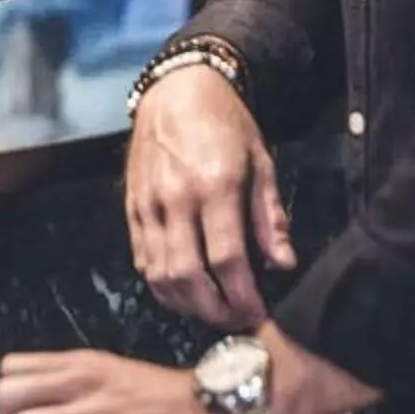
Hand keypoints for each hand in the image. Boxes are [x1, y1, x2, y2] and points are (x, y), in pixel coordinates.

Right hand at [125, 63, 290, 328]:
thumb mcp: (261, 163)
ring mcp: (148, 204)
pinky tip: (183, 292)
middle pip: (189, 275)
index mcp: (215, 186)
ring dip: (186, 304)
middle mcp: (176, 198)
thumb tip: (283, 264)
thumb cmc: (226, 126)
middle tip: (234, 321)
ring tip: (210, 312)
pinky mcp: (132, 208)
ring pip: (160, 274)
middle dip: (213, 309)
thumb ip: (269, 217)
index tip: (257, 313)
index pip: (227, 259)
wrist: (177, 91)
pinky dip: (161, 285)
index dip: (243, 296)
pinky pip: (142, 259)